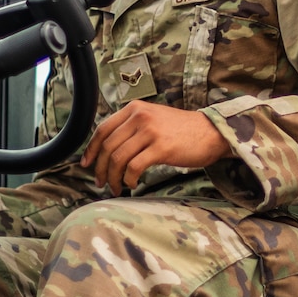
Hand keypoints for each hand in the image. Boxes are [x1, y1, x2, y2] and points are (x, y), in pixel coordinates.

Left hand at [83, 101, 230, 194]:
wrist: (210, 133)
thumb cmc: (182, 130)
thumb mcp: (153, 119)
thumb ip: (132, 128)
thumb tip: (108, 149)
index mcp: (135, 109)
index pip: (102, 129)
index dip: (91, 149)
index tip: (87, 164)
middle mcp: (139, 117)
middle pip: (108, 146)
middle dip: (100, 168)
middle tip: (101, 183)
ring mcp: (150, 131)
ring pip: (118, 158)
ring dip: (113, 177)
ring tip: (116, 187)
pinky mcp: (161, 147)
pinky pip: (134, 166)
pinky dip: (129, 179)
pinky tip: (132, 184)